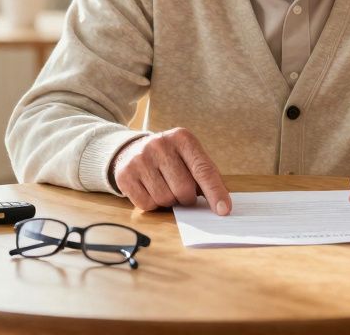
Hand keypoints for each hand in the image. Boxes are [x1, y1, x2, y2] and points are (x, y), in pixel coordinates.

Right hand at [112, 128, 231, 214]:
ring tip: (166, 188)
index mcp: (182, 138)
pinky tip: (151, 190)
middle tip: (184, 193)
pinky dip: (153, 204)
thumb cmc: (170, 159)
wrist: (132, 149)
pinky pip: (147, 204)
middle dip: (187, 198)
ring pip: (165, 199)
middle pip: (184, 189)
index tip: (224, 210)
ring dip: (170, 201)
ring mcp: (140, 159)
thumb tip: (222, 205)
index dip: (215, 192)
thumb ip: (207, 176)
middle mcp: (160, 145)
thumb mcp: (190, 157)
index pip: (203, 169)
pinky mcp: (125, 174)